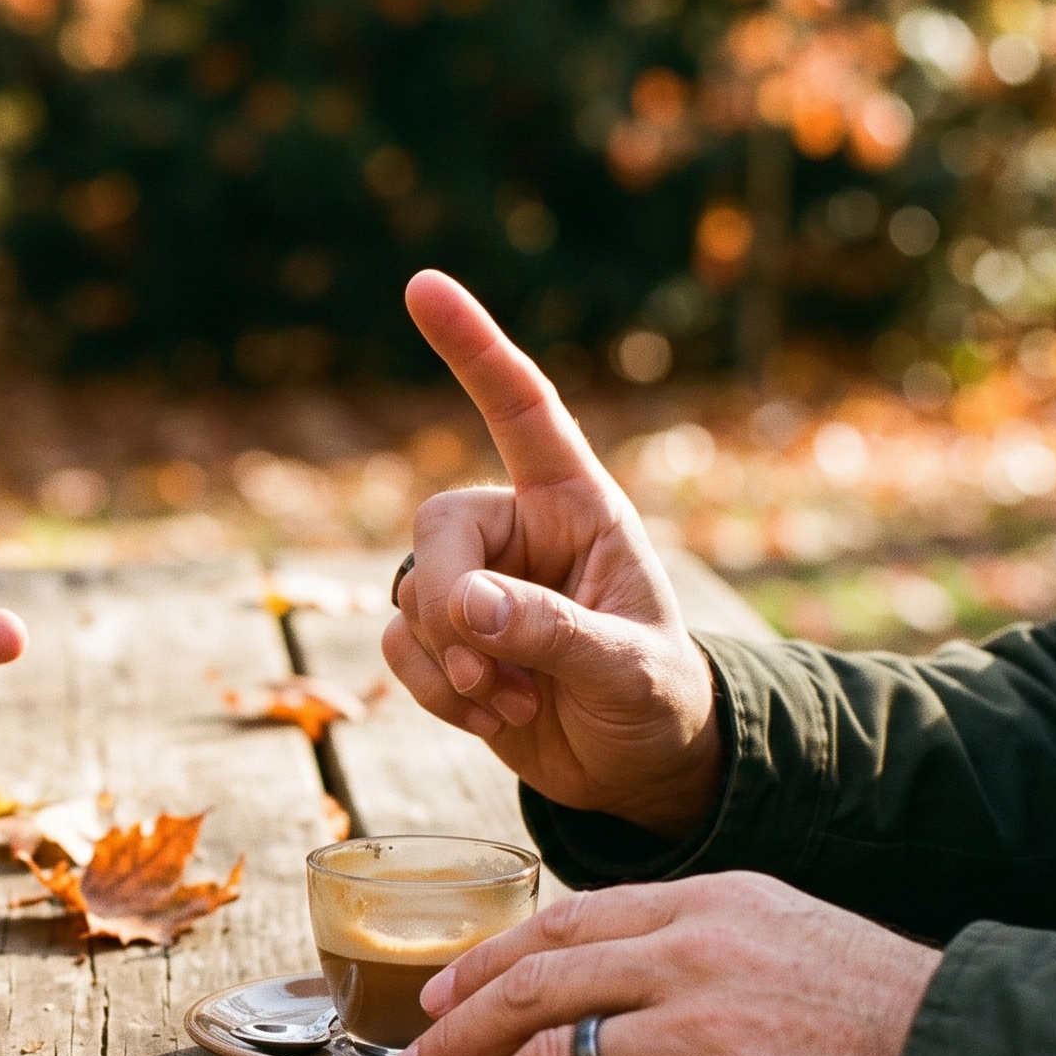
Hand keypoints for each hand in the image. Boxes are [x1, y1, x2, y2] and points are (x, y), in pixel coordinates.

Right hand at [385, 272, 720, 839]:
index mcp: (577, 506)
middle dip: (450, 597)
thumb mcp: (628, 668)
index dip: (473, 346)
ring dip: (450, 663)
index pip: (520, 410)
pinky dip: (434, 692)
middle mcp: (519, 534)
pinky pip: (397, 646)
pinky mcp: (444, 642)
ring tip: (515, 698)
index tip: (422, 285)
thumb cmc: (658, 700)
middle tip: (488, 662)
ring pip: (412, 594)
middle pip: (438, 526)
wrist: (638, 770)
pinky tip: (494, 715)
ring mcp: (476, 588)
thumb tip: (468, 606)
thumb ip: (555, 633)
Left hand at [387, 873, 940, 1055]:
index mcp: (705, 902)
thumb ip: (695, 939)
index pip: (563, 924)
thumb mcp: (785, 932)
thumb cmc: (882, 1012)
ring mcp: (699, 1034)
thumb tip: (603, 972)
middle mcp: (691, 955)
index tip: (438, 1003)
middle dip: (453, 1040)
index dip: (485, 967)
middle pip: (533, 991)